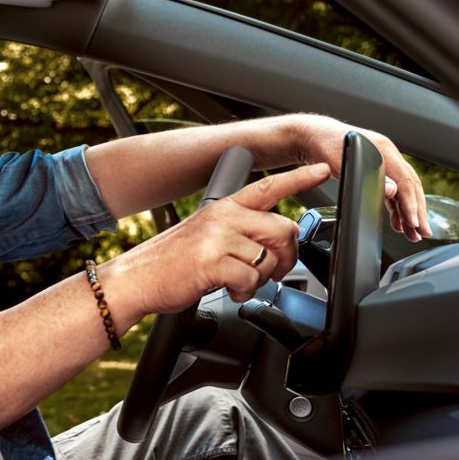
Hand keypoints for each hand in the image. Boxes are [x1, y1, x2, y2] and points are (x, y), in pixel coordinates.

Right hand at [113, 163, 331, 314]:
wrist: (136, 278)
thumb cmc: (170, 261)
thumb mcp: (206, 235)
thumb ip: (239, 232)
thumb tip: (272, 245)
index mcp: (224, 207)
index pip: (269, 187)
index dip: (299, 177)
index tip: (322, 168)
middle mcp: (224, 217)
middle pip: (282, 229)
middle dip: (285, 257)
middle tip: (270, 271)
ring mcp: (218, 238)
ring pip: (269, 258)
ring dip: (260, 279)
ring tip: (238, 281)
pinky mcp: (213, 261)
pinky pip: (251, 278)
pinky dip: (244, 291)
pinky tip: (228, 289)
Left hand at [292, 114, 430, 241]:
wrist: (313, 136)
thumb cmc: (324, 145)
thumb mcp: (341, 161)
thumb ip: (365, 176)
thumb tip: (392, 190)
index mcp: (384, 149)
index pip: (405, 180)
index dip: (411, 203)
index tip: (415, 222)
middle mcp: (388, 155)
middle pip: (409, 187)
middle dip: (417, 211)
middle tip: (423, 233)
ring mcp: (384, 162)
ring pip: (403, 191)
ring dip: (408, 213)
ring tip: (412, 233)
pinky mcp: (377, 170)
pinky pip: (392, 191)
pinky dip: (396, 208)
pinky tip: (397, 223)